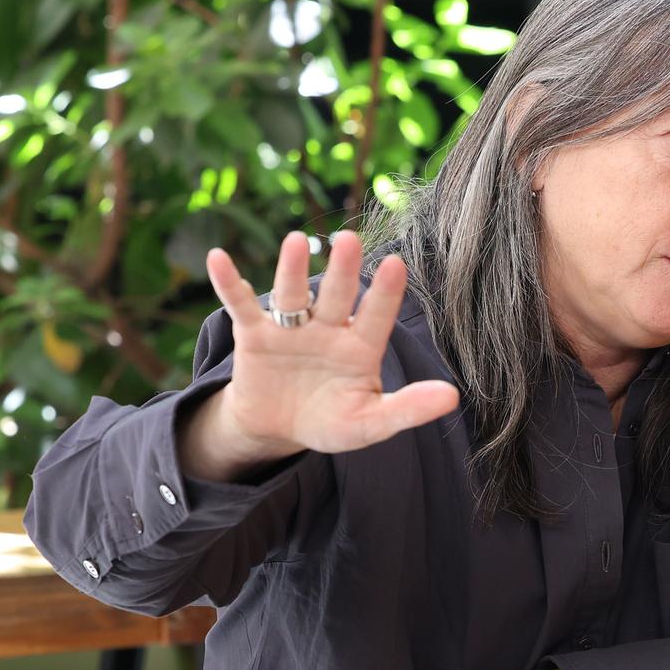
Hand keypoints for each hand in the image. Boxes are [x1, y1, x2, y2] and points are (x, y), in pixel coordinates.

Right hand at [180, 229, 460, 478]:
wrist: (278, 429)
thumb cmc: (331, 420)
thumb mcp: (369, 423)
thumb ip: (407, 410)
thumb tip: (452, 398)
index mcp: (361, 347)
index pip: (377, 316)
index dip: (386, 293)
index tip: (396, 263)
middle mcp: (329, 328)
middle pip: (337, 295)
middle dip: (343, 269)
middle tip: (349, 239)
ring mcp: (291, 328)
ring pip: (293, 295)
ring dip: (292, 269)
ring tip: (296, 240)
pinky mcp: (254, 334)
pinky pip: (240, 305)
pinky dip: (229, 284)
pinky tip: (218, 259)